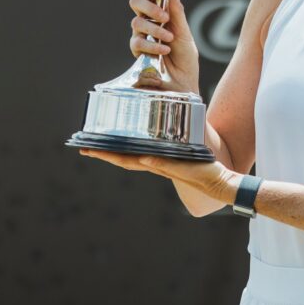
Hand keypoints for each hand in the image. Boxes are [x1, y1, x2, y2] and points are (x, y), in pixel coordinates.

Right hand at [79, 149, 238, 203]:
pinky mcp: (179, 169)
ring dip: (119, 157)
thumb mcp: (184, 150)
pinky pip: (163, 165)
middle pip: (124, 160)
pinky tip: (142, 156)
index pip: (127, 156)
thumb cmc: (203, 167)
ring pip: (137, 163)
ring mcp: (165, 168)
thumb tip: (167, 122)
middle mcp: (156, 166)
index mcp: (155, 161)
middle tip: (84, 148)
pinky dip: (152, 161)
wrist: (219, 182)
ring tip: (100, 151)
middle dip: (103, 154)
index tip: (91, 145)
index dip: (108, 151)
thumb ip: (173, 141)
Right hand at [129, 0, 199, 94]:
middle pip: (135, 2)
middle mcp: (148, 22)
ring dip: (155, 29)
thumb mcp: (185, 34)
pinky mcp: (137, 52)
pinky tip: (164, 50)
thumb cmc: (186, 60)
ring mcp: (141, 36)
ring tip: (169, 39)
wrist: (183, 83)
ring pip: (136, 22)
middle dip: (148, 6)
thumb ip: (177, 14)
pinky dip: (152, 45)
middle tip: (163, 17)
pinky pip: (137, 42)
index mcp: (160, 14)